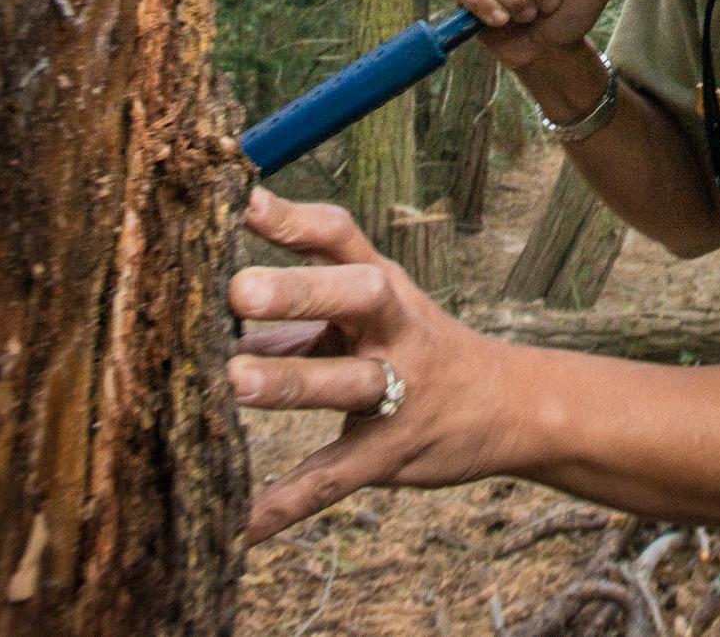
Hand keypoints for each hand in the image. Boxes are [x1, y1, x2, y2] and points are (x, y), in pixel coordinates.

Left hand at [228, 188, 511, 542]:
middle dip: (300, 290)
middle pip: (354, 295)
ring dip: (290, 381)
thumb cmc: (415, 347)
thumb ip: (296, 318)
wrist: (506, 407)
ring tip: (233, 380)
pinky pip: (336, 475)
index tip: (242, 198)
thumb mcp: (368, 316)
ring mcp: (399, 389)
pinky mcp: (393, 451)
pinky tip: (242, 521)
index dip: (293, 217)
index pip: (339, 236)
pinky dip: (288, 501)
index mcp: (380, 284)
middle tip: (238, 290)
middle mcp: (394, 327)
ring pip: (346, 382)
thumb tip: (214, 319)